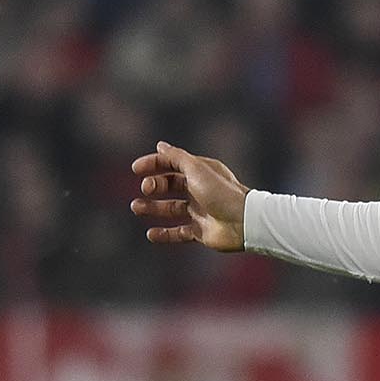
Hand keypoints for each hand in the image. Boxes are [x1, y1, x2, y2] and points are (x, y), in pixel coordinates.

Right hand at [129, 141, 247, 251]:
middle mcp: (200, 189)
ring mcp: (200, 211)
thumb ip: (176, 158)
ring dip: (152, 208)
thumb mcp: (196, 169)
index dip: (154, 164)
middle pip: (170, 185)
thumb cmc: (221, 192)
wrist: (243, 222)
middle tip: (145, 189)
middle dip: (154, 186)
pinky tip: (150, 234)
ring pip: (170, 208)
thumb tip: (160, 146)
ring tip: (136, 208)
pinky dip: (164, 234)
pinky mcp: (200, 231)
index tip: (136, 169)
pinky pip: (178, 232)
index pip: (173, 164)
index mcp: (200, 171)